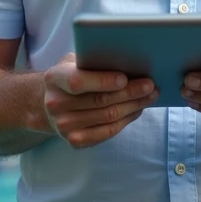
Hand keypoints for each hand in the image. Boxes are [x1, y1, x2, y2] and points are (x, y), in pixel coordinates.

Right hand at [40, 53, 158, 148]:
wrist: (50, 103)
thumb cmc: (70, 76)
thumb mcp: (74, 62)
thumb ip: (92, 61)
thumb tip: (127, 61)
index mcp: (54, 78)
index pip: (78, 82)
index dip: (102, 81)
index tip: (125, 78)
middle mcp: (56, 104)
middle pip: (100, 101)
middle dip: (129, 93)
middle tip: (150, 86)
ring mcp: (64, 125)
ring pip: (108, 117)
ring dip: (133, 106)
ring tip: (150, 96)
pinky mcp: (74, 140)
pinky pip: (107, 132)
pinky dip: (126, 120)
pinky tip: (136, 110)